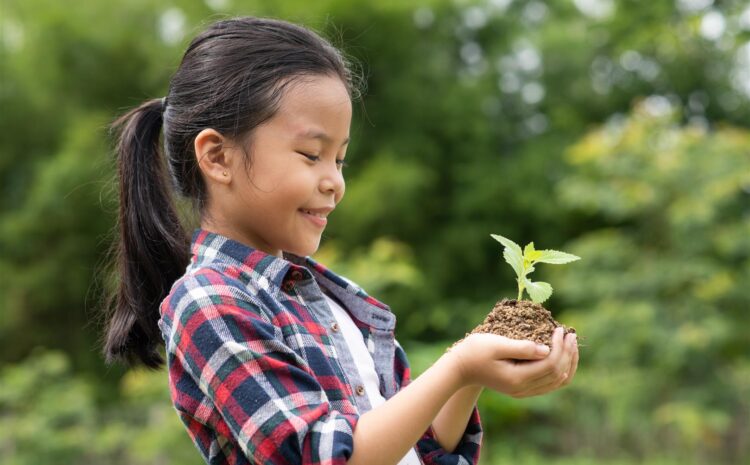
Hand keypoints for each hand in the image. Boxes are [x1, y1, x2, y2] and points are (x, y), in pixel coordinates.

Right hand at [447, 327, 578, 397]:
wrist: (461, 368)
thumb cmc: (475, 351)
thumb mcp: (496, 344)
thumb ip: (522, 347)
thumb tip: (546, 349)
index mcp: (517, 378)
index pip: (550, 364)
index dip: (559, 347)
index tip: (560, 329)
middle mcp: (523, 389)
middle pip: (557, 374)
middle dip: (567, 353)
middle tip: (570, 334)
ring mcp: (523, 391)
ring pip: (557, 381)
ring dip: (568, 362)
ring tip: (571, 344)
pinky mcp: (523, 388)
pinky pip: (550, 383)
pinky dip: (560, 369)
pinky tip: (562, 355)